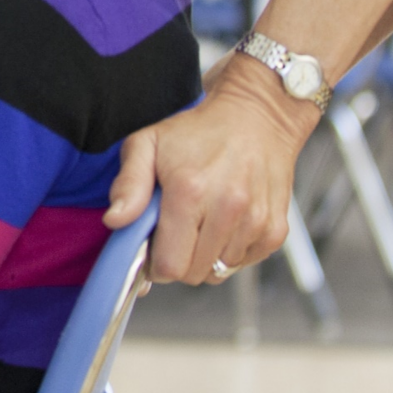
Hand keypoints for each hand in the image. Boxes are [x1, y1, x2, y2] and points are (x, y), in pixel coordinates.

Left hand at [105, 56, 312, 282]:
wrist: (257, 118)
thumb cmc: (196, 132)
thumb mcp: (147, 144)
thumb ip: (128, 185)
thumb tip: (115, 221)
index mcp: (190, 192)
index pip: (169, 265)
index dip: (154, 264)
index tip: (151, 246)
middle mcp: (228, 209)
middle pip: (193, 274)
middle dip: (177, 260)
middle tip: (174, 231)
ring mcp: (256, 222)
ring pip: (219, 272)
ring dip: (204, 256)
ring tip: (200, 221)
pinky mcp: (276, 231)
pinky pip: (244, 263)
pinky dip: (230, 252)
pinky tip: (223, 223)